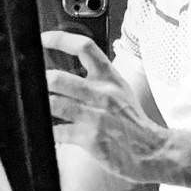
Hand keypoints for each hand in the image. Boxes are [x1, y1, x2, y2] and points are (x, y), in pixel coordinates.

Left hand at [43, 31, 165, 181]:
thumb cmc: (134, 124)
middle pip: (59, 78)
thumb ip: (98, 80)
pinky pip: (58, 132)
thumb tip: (66, 76)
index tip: (44, 39)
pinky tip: (51, 132)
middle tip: (35, 84)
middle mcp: (103, 94)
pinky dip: (49, 132)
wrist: (154, 151)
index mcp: (110, 78)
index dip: (59, 39)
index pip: (85, 47)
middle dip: (41, 81)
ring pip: (54, 103)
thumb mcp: (121, 92)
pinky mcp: (90, 138)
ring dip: (41, 106)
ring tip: (40, 108)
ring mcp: (96, 116)